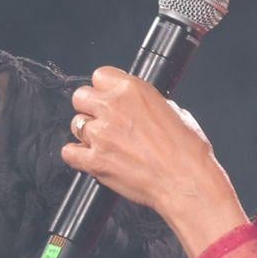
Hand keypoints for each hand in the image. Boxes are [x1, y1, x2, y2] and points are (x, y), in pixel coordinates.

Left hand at [64, 69, 245, 255]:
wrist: (186, 181)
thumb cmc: (187, 150)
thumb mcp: (173, 111)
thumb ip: (146, 104)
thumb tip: (137, 106)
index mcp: (132, 90)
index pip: (100, 75)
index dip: (103, 88)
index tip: (107, 97)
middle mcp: (112, 107)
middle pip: (80, 97)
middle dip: (90, 108)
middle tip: (103, 120)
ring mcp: (101, 134)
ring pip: (76, 125)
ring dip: (87, 133)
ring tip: (104, 144)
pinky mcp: (95, 160)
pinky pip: (69, 153)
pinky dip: (77, 156)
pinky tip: (91, 158)